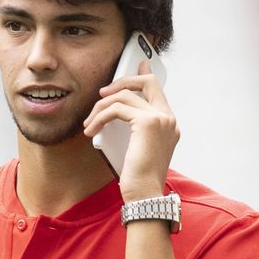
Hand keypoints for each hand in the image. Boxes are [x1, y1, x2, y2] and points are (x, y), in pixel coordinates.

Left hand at [83, 60, 179, 201]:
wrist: (145, 195)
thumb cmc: (138, 178)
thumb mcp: (136, 148)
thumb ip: (133, 128)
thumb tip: (116, 112)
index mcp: (169, 124)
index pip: (157, 89)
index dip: (144, 74)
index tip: (138, 63)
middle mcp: (168, 118)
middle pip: (146, 81)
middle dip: (122, 81)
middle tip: (102, 92)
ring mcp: (160, 119)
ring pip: (124, 95)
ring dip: (101, 107)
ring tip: (89, 123)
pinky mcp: (147, 123)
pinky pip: (116, 108)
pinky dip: (99, 117)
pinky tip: (91, 130)